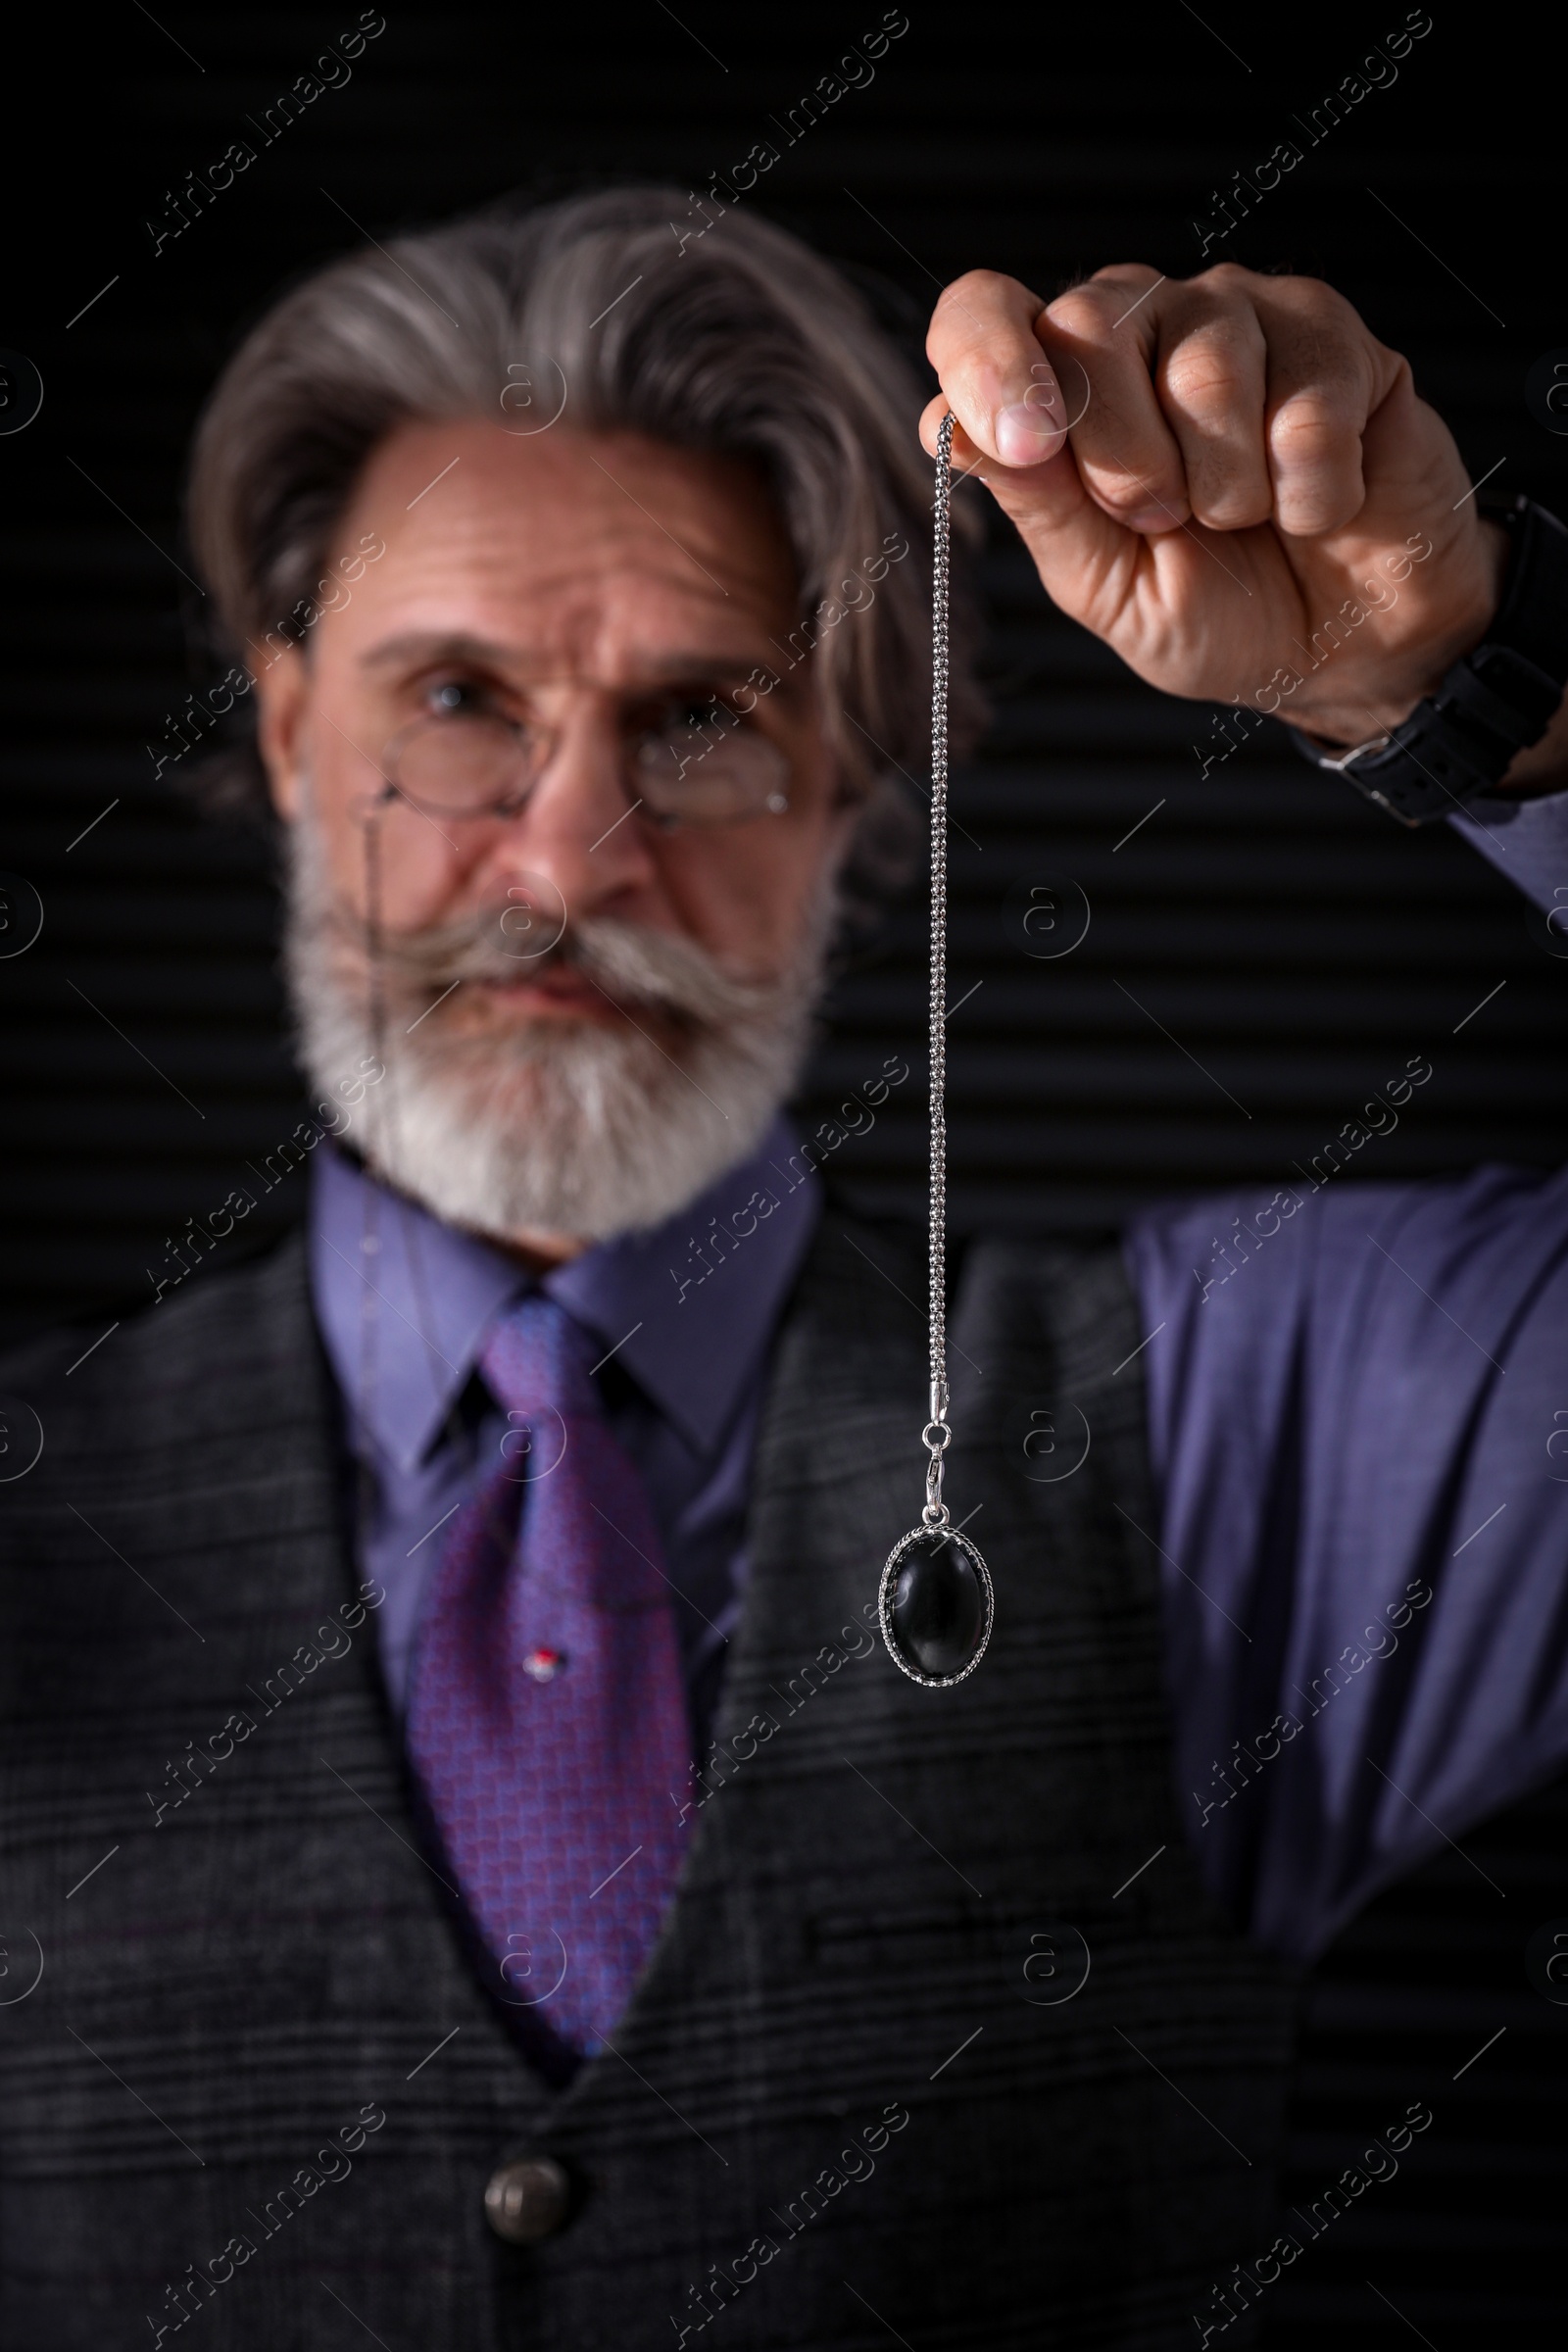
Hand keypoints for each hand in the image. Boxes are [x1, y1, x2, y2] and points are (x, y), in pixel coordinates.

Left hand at [923, 263, 1506, 747]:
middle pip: (1091, 324)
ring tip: (1249, 517)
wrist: (1343, 649)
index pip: (985, 311)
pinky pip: (1308, 399)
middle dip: (1125, 459)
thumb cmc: (1219, 612)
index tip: (1026, 443)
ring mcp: (1239, 314)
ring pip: (1205, 365)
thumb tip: (946, 423)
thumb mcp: (1106, 584)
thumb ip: (1039, 504)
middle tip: (1165, 521)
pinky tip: (1319, 508)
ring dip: (1226, 486)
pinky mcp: (1330, 334)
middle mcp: (1142, 325)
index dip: (986, 361)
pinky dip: (1310, 490)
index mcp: (1062, 384)